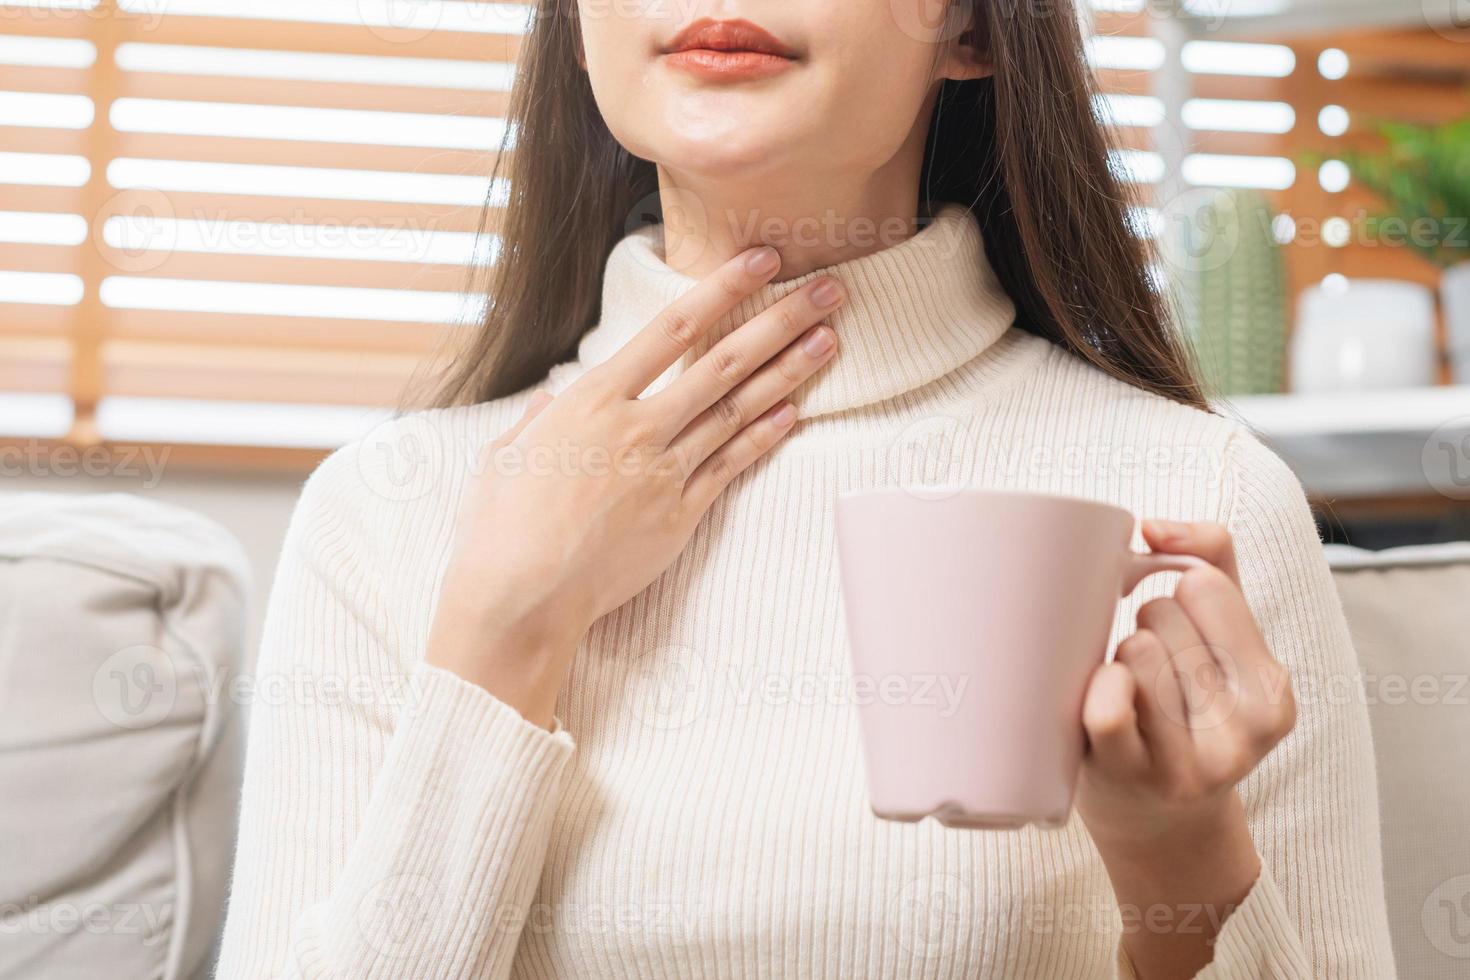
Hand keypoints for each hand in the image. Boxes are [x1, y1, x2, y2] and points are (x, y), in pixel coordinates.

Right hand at [428, 246, 842, 725]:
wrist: (520, 596)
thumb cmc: (501, 526)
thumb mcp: (506, 455)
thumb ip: (537, 420)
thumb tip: (549, 402)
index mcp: (592, 400)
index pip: (672, 327)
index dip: (724, 289)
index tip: (761, 261)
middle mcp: (637, 428)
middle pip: (724, 362)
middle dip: (781, 320)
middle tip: (827, 289)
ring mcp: (663, 472)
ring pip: (738, 410)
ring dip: (789, 372)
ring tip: (830, 340)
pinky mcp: (679, 517)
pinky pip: (731, 467)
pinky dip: (765, 437)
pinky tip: (795, 412)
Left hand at [1075, 520, 1296, 976]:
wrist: (1155, 822)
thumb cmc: (1182, 712)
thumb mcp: (1219, 642)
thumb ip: (1212, 560)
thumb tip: (1155, 526)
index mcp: (1273, 692)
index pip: (1207, 584)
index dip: (1174, 594)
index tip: (1177, 630)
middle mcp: (1245, 731)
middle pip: (1163, 614)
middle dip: (1144, 630)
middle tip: (1147, 678)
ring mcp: (1191, 761)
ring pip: (1134, 650)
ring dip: (1114, 659)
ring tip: (1126, 696)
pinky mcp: (1133, 778)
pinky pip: (1109, 706)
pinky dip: (1098, 687)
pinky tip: (1099, 694)